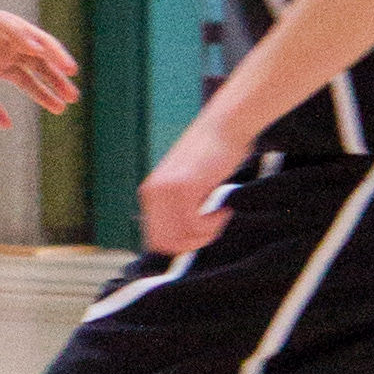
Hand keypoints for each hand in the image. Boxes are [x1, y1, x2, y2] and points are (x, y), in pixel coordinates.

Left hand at [0, 0, 79, 128]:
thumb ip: (14, 31)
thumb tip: (39, 49)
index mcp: (15, 31)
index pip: (44, 46)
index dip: (59, 57)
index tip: (72, 71)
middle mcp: (7, 47)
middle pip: (39, 66)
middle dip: (56, 81)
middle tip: (73, 97)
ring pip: (23, 81)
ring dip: (40, 94)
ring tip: (59, 109)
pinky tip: (5, 125)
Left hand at [137, 113, 251, 257]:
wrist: (224, 128)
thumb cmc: (213, 157)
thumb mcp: (187, 186)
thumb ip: (178, 210)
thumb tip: (181, 246)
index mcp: (149, 194)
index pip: (156, 241)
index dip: (181, 245)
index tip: (202, 234)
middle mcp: (152, 193)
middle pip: (167, 245)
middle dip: (193, 244)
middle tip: (213, 227)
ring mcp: (165, 190)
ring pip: (182, 238)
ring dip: (206, 234)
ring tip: (219, 214)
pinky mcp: (183, 188)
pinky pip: (195, 225)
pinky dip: (213, 224)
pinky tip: (223, 208)